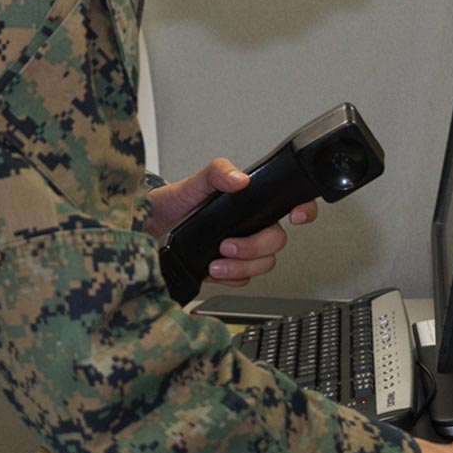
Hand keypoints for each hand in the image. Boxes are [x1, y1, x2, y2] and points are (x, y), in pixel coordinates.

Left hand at [144, 157, 318, 285]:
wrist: (148, 229)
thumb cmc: (172, 203)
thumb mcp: (192, 183)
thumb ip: (215, 173)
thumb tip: (240, 179)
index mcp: (248, 201)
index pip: (288, 201)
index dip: (303, 209)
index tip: (295, 216)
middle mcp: (250, 223)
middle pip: (277, 240)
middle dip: (255, 248)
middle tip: (227, 245)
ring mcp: (242, 246)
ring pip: (264, 263)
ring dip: (242, 266)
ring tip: (215, 263)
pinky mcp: (231, 267)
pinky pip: (245, 278)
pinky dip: (231, 277)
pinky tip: (212, 269)